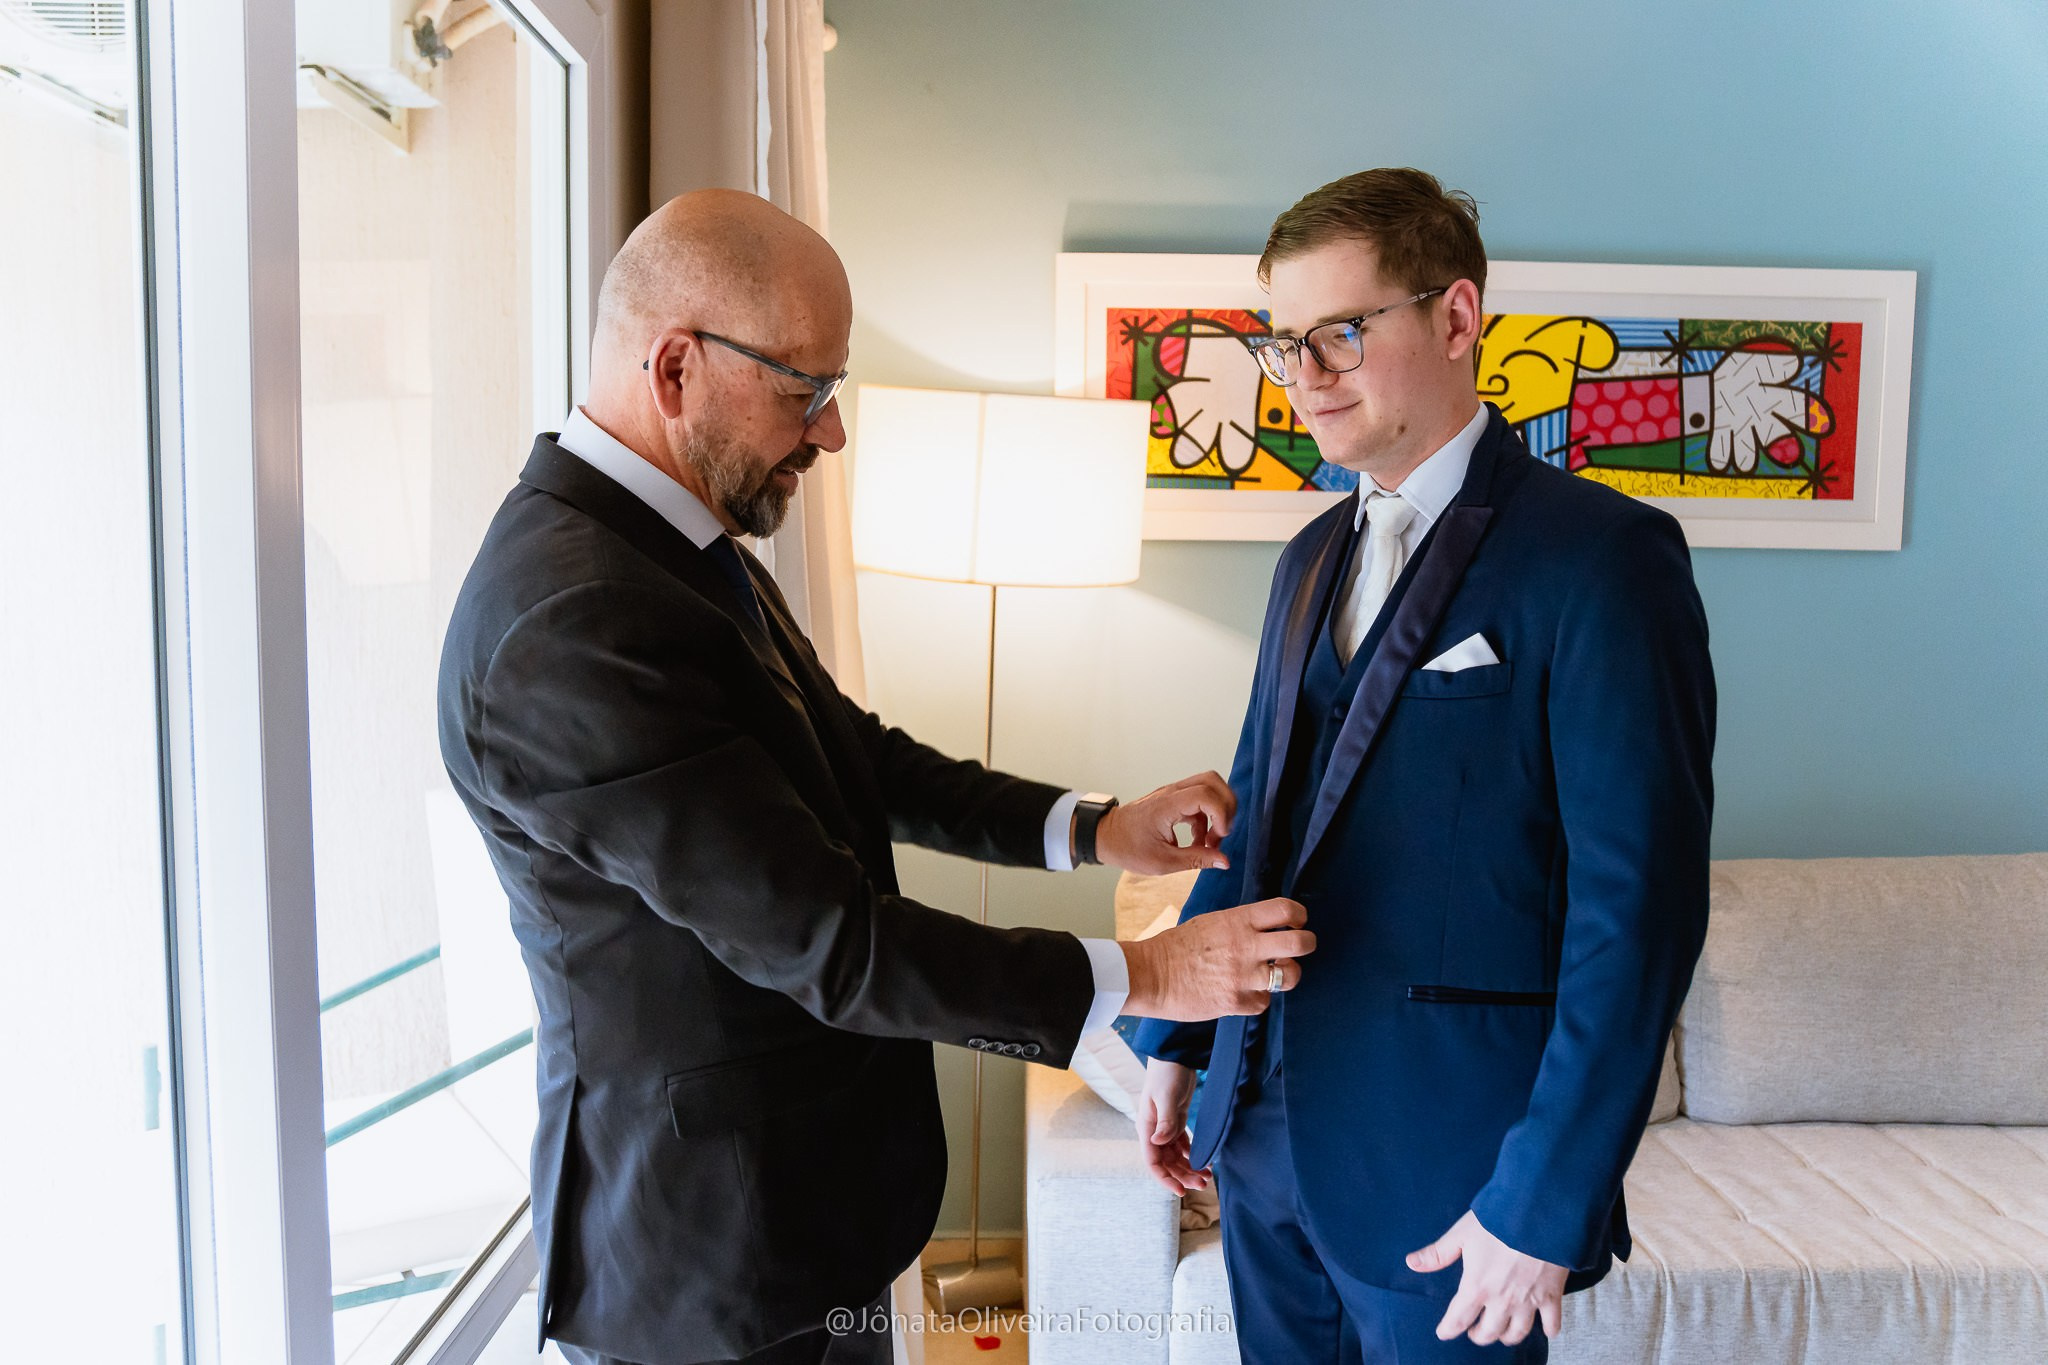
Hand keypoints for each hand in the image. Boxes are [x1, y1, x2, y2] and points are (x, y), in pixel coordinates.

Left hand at [1094, 772, 1233, 874]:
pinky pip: (1199, 800)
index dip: (1220, 813)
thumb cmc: (1128, 849)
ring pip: (1208, 787)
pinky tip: (1199, 840)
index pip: (1205, 793)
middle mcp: (1172, 793)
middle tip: (1223, 832)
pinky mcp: (1173, 800)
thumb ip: (1196, 859)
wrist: (1105, 837)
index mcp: (1167, 805)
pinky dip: (1207, 818)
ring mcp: (1172, 794)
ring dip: (1217, 812)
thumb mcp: (1163, 862)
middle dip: (1226, 805)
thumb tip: (1224, 861)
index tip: (1219, 836)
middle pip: (1212, 780)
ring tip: (1211, 841)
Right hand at [1121, 897, 1311, 1020]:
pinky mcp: (1235, 1001)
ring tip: (1277, 973)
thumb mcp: (1211, 922)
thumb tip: (1267, 929)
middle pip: (1300, 943)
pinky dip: (1259, 998)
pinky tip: (1247, 991)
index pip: (1286, 910)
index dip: (1300, 915)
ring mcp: (1242, 976)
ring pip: (1291, 976)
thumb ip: (1241, 924)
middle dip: (1307, 943)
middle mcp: (1245, 946)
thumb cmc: (1177, 946)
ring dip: (1288, 974)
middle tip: (1302, 946)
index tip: (1298, 921)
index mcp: (1237, 920)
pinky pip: (1265, 1001)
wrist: (1151, 975)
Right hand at [1136, 1059, 1208, 1194]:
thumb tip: (1158, 1143)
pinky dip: (1192, 1156)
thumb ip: (1165, 1121)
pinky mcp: (1176, 1122)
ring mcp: (1165, 1127)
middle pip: (1166, 1163)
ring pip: (1175, 1157)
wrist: (1174, 1056)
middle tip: (1202, 1185)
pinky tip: (1205, 1162)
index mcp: (1147, 1128)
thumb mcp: (1166, 1097)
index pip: (1152, 1162)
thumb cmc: (1166, 1074)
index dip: (1165, 1179)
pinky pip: (1183, 1146)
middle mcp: (1154, 1131)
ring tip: (1207, 1177)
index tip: (1180, 1191)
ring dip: (1189, 1168)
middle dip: (1182, 1176)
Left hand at [1406, 1210, 1566, 1347]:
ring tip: (1502, 1331)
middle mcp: (1502, 1300)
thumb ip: (1438, 1253)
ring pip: (1517, 1333)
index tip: (1444, 1333)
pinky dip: (1548, 1330)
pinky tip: (1544, 1328)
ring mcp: (1529, 1301)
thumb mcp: (1462, 1233)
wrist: (1539, 1213)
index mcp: (1477, 1286)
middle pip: (1488, 1333)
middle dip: (1478, 1335)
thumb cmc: (1498, 1220)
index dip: (1448, 1330)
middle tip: (1474, 1331)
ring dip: (1507, 1336)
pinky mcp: (1552, 1296)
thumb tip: (1412, 1263)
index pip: (1458, 1320)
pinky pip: (1552, 1324)